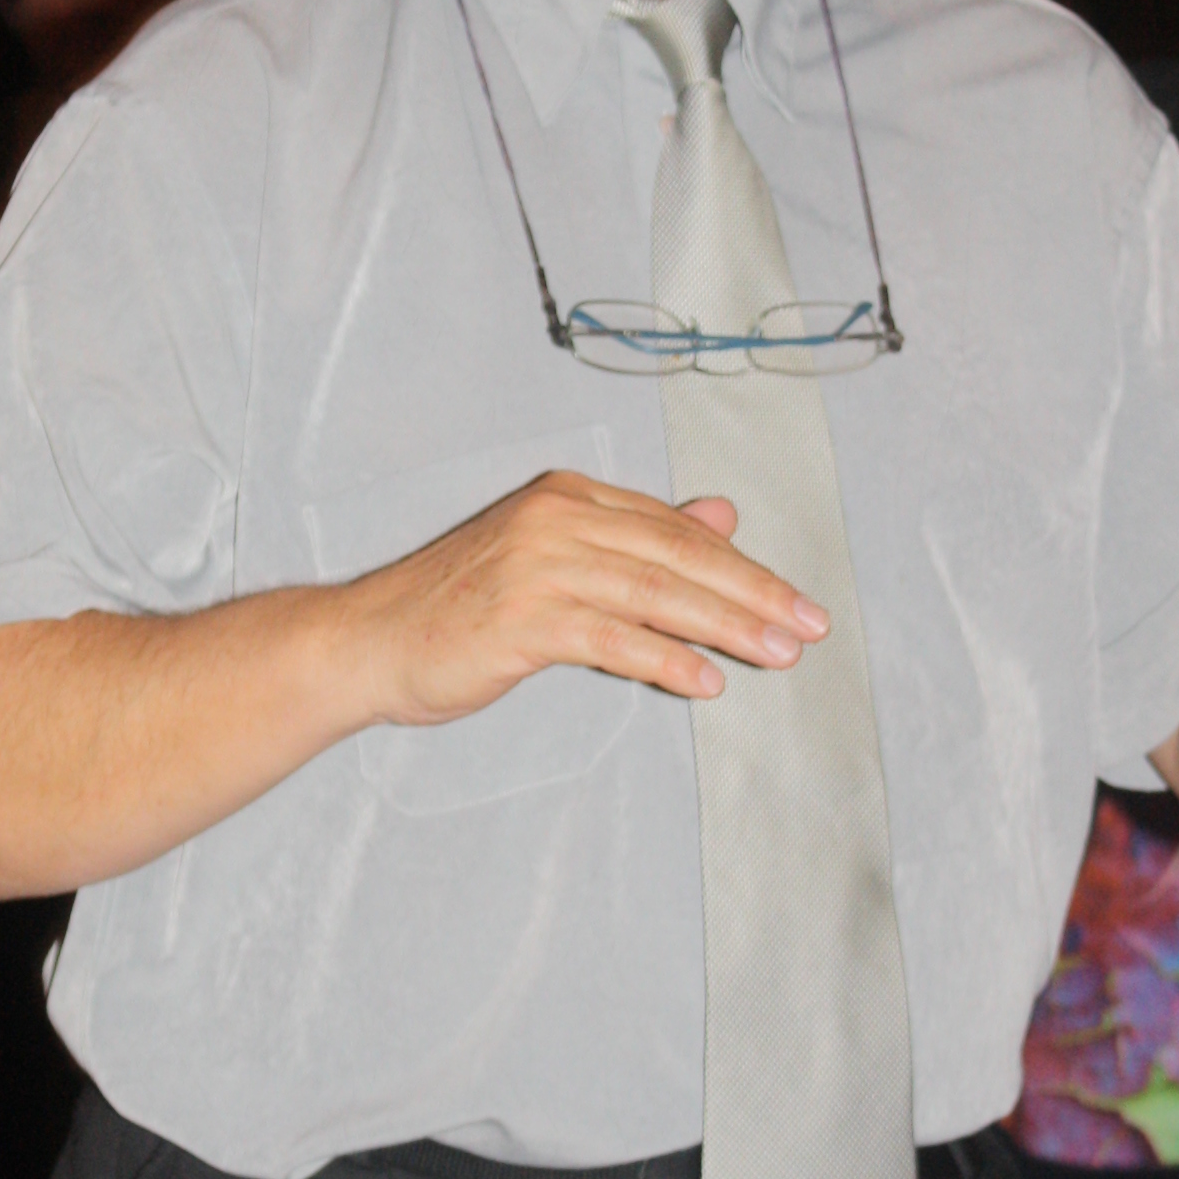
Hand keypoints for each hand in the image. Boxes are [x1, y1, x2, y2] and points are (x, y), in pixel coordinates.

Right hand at [353, 469, 829, 725]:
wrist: (368, 641)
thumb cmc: (460, 608)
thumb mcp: (553, 559)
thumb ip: (637, 540)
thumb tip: (723, 517)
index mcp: (567, 497)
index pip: (673, 529)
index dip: (741, 566)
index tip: (794, 601)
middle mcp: (557, 519)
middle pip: (677, 555)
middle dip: (753, 593)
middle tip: (809, 626)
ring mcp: (538, 566)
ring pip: (656, 592)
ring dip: (727, 625)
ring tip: (778, 654)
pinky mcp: (523, 618)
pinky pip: (613, 638)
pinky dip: (667, 659)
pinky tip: (707, 681)